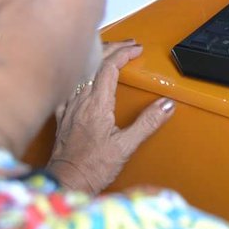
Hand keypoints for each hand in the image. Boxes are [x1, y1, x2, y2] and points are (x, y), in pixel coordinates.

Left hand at [47, 40, 174, 194]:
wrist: (66, 183)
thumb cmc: (92, 168)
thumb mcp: (126, 146)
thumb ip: (147, 123)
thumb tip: (166, 105)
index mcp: (96, 104)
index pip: (108, 67)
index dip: (123, 54)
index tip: (137, 50)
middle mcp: (80, 101)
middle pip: (94, 64)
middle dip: (112, 49)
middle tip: (129, 45)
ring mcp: (69, 108)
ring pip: (81, 72)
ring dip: (97, 59)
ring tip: (110, 54)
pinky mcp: (62, 117)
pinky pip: (69, 87)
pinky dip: (80, 76)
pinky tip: (83, 79)